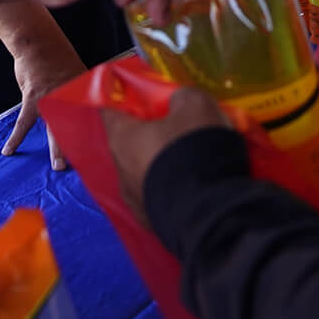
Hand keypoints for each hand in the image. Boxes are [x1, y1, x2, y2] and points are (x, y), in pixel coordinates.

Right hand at [6, 30, 86, 169]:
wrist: (37, 41)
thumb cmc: (54, 56)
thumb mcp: (74, 72)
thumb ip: (77, 91)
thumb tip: (80, 105)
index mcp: (83, 90)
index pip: (94, 115)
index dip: (98, 132)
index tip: (103, 148)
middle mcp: (71, 95)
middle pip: (80, 125)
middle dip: (84, 145)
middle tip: (88, 163)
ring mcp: (52, 97)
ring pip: (56, 128)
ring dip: (58, 148)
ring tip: (58, 166)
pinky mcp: (34, 97)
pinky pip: (24, 123)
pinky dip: (16, 137)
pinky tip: (9, 150)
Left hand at [102, 87, 227, 226]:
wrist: (208, 212)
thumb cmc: (192, 149)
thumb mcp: (194, 105)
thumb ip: (181, 98)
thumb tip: (178, 103)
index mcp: (122, 139)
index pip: (111, 111)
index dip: (124, 100)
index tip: (140, 94)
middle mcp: (121, 172)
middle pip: (131, 144)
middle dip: (151, 134)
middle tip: (177, 124)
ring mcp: (137, 203)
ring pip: (147, 174)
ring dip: (164, 164)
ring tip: (193, 158)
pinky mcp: (155, 224)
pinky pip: (163, 197)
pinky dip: (175, 189)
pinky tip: (198, 184)